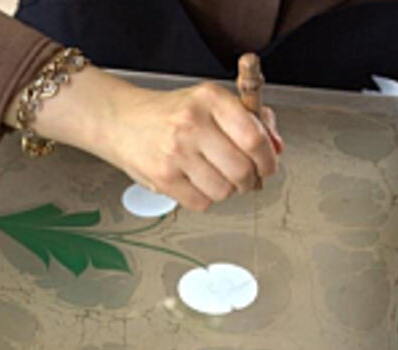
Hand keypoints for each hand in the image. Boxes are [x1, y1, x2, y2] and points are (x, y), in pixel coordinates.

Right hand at [96, 81, 282, 209]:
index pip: (254, 138)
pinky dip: (205, 197)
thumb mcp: (211, 104)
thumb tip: (276, 148)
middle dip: (250, 180)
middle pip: (242, 169)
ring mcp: (175, 152)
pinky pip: (202, 202)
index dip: (269, 158)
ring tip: (216, 176)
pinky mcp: (162, 177)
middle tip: (245, 177)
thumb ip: (250, 121)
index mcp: (210, 99)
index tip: (269, 165)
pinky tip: (196, 182)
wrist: (121, 121)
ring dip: (227, 189)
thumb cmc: (171, 113)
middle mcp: (192, 124)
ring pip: (224, 190)